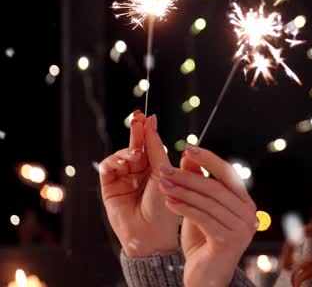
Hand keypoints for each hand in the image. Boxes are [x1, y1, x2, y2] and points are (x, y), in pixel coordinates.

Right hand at [99, 111, 180, 256]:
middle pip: (136, 146)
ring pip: (121, 154)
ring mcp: (124, 179)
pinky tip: (124, 162)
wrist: (151, 233)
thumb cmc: (164, 206)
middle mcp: (140, 172)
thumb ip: (155, 149)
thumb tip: (151, 123)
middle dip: (136, 132)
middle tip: (137, 118)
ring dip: (127, 150)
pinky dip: (114, 161)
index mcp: (157, 169)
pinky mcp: (109, 186)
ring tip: (135, 154)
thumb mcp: (163, 173)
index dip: (149, 130)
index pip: (151, 145)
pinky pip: (108, 167)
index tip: (149, 116)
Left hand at [157, 144, 258, 286]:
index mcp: (245, 203)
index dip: (208, 159)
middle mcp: (248, 214)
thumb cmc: (203, 244)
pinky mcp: (228, 240)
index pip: (228, 174)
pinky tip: (168, 202)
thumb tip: (189, 157)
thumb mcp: (200, 209)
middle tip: (165, 168)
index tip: (188, 148)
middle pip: (215, 186)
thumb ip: (199, 186)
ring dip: (182, 190)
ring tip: (162, 183)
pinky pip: (202, 217)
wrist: (205, 279)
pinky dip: (184, 208)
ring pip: (207, 201)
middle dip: (188, 175)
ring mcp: (241, 228)